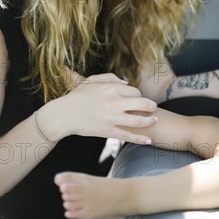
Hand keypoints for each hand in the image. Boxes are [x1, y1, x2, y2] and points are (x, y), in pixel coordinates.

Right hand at [40, 73, 157, 144]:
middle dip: (151, 106)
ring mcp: (112, 118)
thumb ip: (110, 77)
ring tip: (155, 120)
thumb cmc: (77, 96)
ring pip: (138, 121)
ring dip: (150, 121)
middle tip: (154, 108)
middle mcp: (114, 102)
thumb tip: (127, 83)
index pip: (135, 92)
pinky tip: (149, 140)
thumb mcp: (92, 80)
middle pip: (142, 104)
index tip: (139, 100)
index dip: (139, 96)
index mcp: (111, 89)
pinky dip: (140, 139)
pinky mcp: (108, 131)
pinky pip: (128, 136)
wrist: (63, 115)